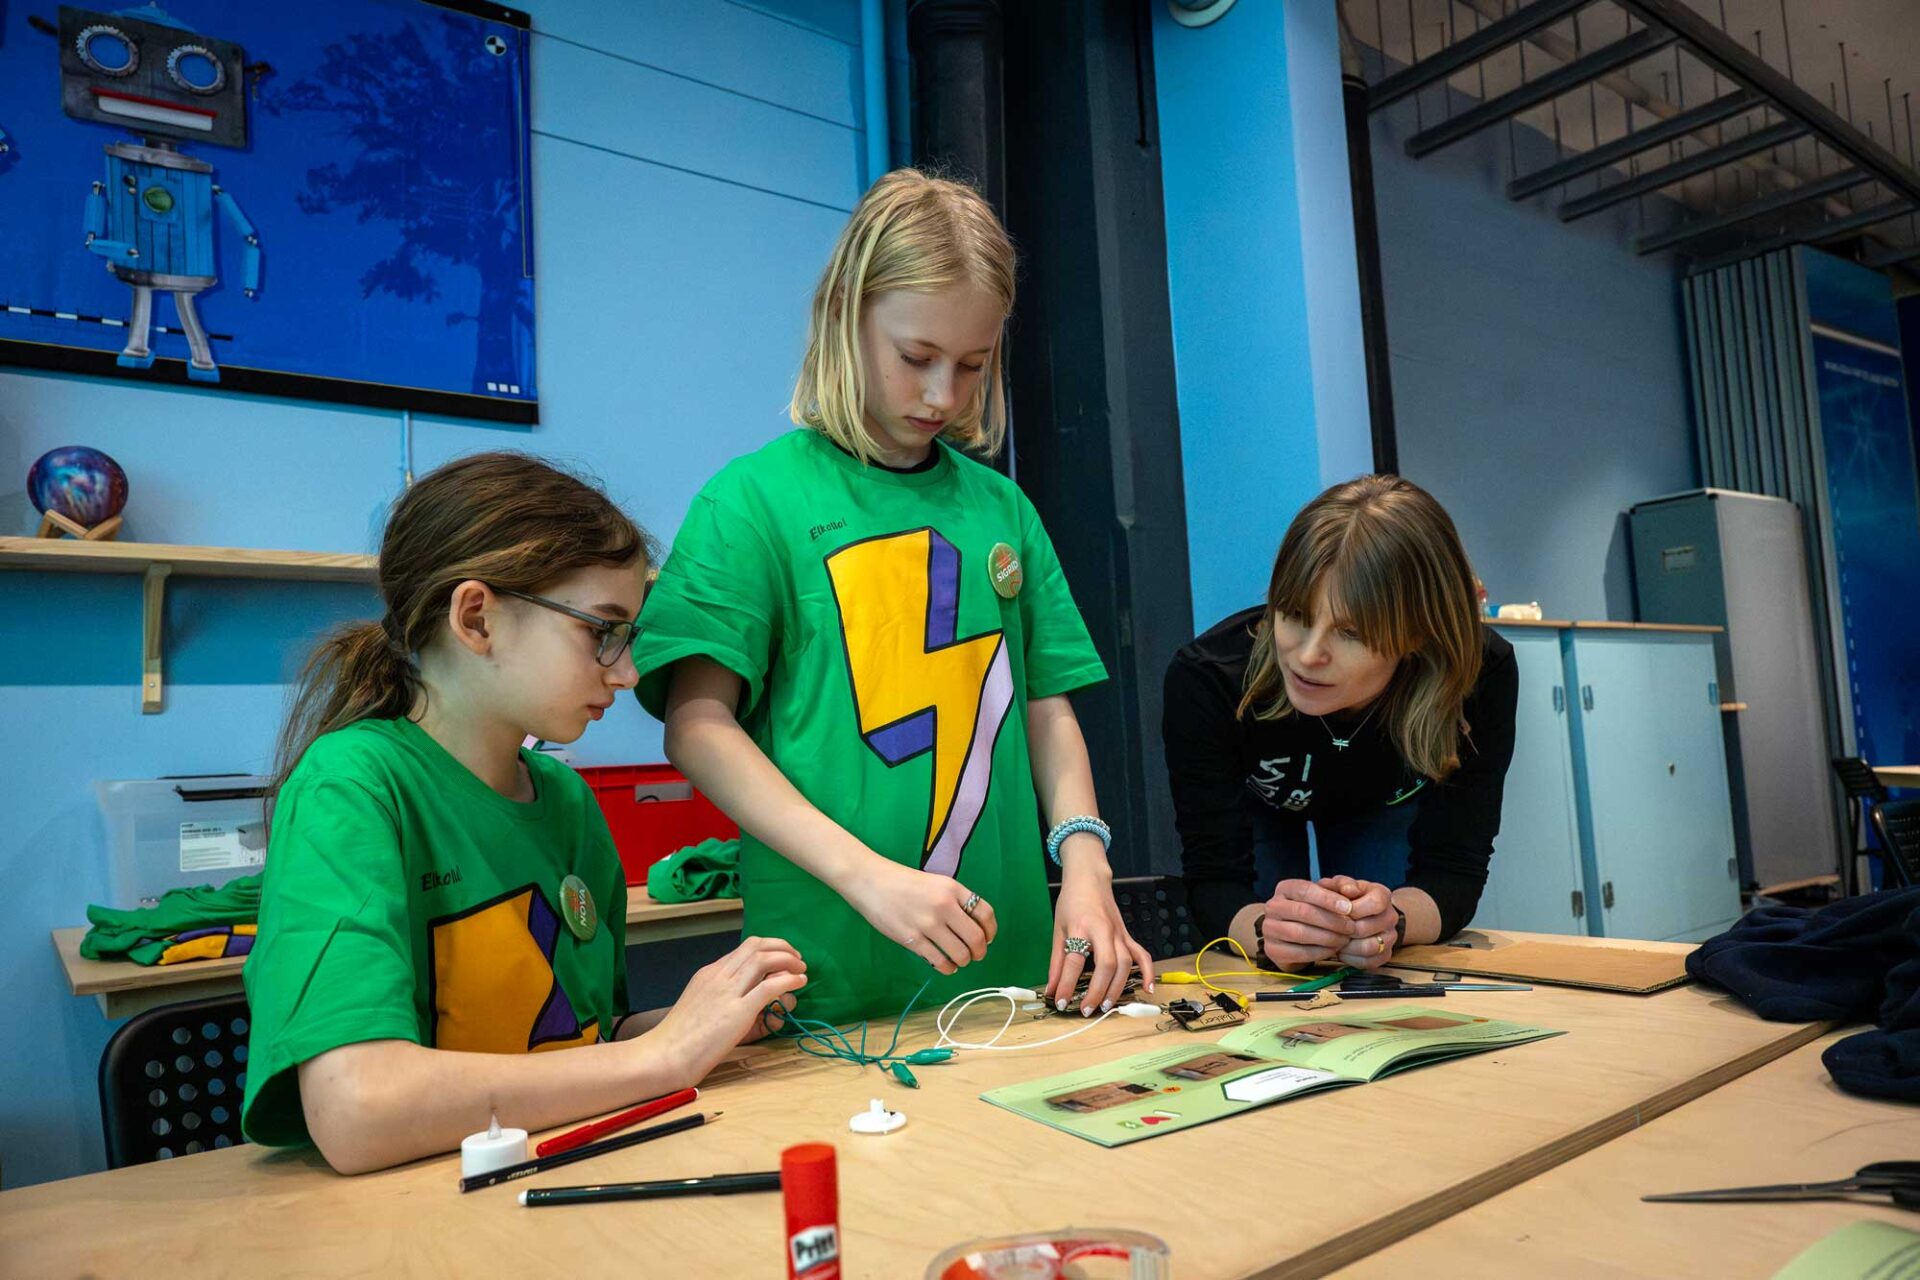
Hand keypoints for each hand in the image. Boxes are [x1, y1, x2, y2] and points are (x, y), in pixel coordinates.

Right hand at [647, 936, 806, 1083]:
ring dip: (788, 960)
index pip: (744, 949)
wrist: (665, 1055)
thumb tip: (752, 1000)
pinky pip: (769, 987)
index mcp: (709, 973)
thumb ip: (725, 999)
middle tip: (796, 960)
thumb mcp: (702, 1007)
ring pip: (763, 959)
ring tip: (801, 969)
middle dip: (782, 948)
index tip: (782, 959)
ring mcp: (727, 992)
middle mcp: (719, 976)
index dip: (768, 949)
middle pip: (756, 946)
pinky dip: (789, 980)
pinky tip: (799, 982)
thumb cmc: (680, 1039)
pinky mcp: (737, 1011)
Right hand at [844, 857, 995, 974]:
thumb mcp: (935, 883)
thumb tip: (972, 926)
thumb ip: (954, 900)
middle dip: (980, 951)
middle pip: (976, 937)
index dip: (991, 930)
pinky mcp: (912, 939)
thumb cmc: (902, 882)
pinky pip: (939, 961)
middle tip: (976, 955)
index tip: (988, 938)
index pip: (985, 913)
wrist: (871, 881)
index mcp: (952, 888)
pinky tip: (946, 965)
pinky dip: (947, 967)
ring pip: (960, 953)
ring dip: (964, 960)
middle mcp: (944, 905)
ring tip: (960, 960)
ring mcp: (928, 924)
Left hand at [1044, 861, 1155, 1014]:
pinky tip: (1147, 989)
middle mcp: (1103, 930)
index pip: (1074, 960)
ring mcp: (1119, 933)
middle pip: (1106, 964)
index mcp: (1081, 927)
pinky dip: (1148, 972)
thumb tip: (1051, 989)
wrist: (1089, 879)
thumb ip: (1056, 962)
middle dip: (1097, 990)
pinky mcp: (1128, 935)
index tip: (1060, 1001)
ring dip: (1117, 988)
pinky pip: (1142, 955)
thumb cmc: (1072, 903)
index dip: (1066, 984)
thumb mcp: (1058, 930)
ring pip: (1125, 964)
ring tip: (1105, 1006)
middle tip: (1086, 1009)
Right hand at [1258, 878, 1360, 968]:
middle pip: (1303, 912)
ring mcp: (1270, 929)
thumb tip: (1353, 889)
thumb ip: (1341, 887)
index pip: (1305, 890)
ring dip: (1327, 938)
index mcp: (1284, 889)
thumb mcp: (1325, 895)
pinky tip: (1333, 950)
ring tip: (1344, 939)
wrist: (1290, 936)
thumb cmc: (1312, 911)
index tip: (1349, 908)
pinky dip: (1320, 952)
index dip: (1328, 899)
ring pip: (1300, 933)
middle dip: (1331, 921)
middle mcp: (1273, 907)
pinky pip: (1299, 953)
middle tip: (1351, 928)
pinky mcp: (1273, 950)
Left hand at [1318, 876, 1398, 969]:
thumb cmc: (1349, 898)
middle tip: (1329, 930)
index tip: (1337, 911)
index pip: (1375, 903)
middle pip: (1366, 928)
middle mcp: (1391, 917)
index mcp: (1383, 896)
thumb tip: (1347, 889)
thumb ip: (1341, 883)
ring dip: (1347, 947)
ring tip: (1334, 941)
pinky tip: (1342, 951)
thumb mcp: (1342, 884)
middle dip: (1343, 930)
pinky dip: (1352, 959)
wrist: (1366, 913)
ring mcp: (1391, 937)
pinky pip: (1369, 962)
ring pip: (1369, 947)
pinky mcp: (1385, 954)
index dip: (1353, 909)